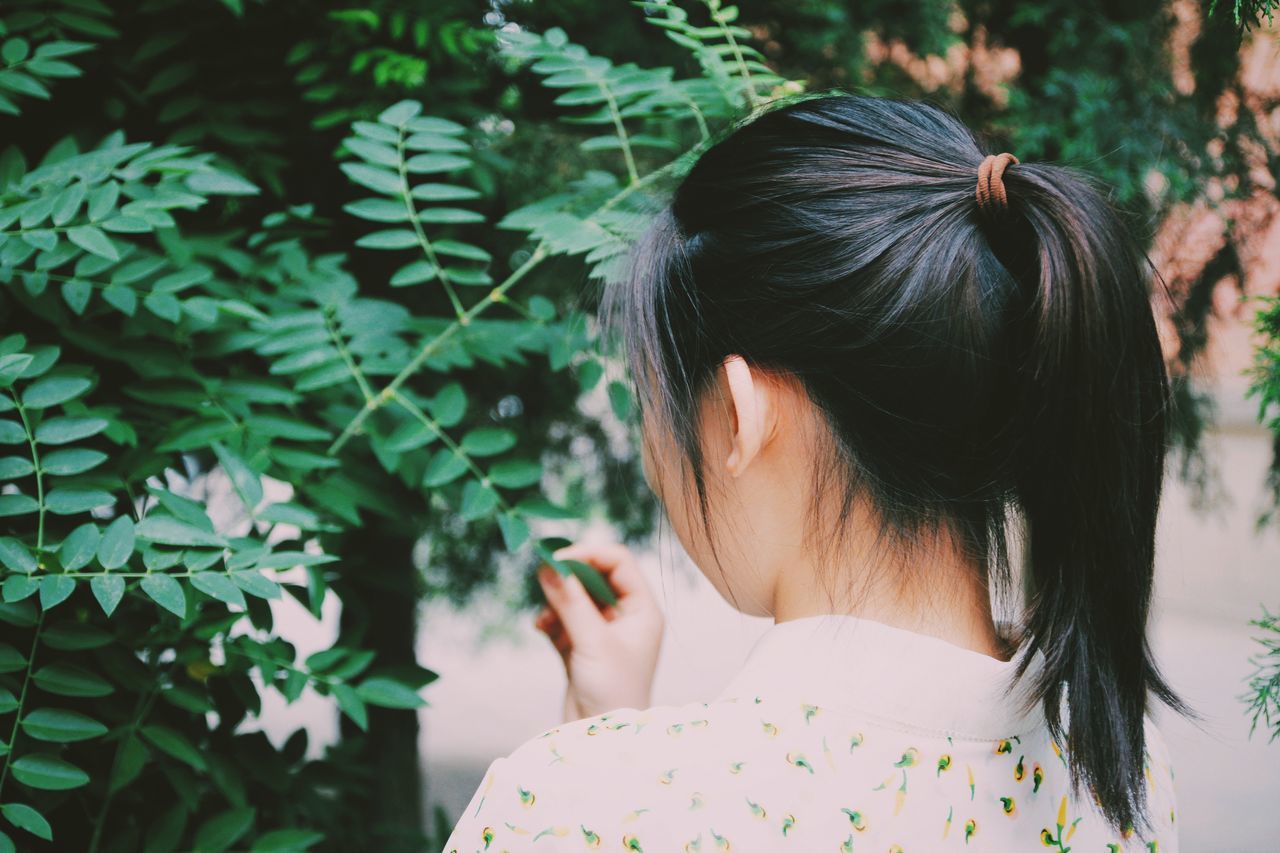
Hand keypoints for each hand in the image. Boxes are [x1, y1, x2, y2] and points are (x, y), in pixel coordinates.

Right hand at [534, 541, 663, 723]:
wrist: (602, 741)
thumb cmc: (613, 692)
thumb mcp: (592, 641)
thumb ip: (570, 601)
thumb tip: (548, 565)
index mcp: (642, 610)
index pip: (618, 562)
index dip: (588, 554)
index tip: (557, 558)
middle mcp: (626, 618)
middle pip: (594, 577)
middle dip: (568, 577)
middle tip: (541, 576)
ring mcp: (603, 633)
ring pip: (576, 598)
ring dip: (556, 601)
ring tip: (544, 615)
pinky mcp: (582, 649)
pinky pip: (563, 620)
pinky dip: (551, 620)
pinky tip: (541, 627)